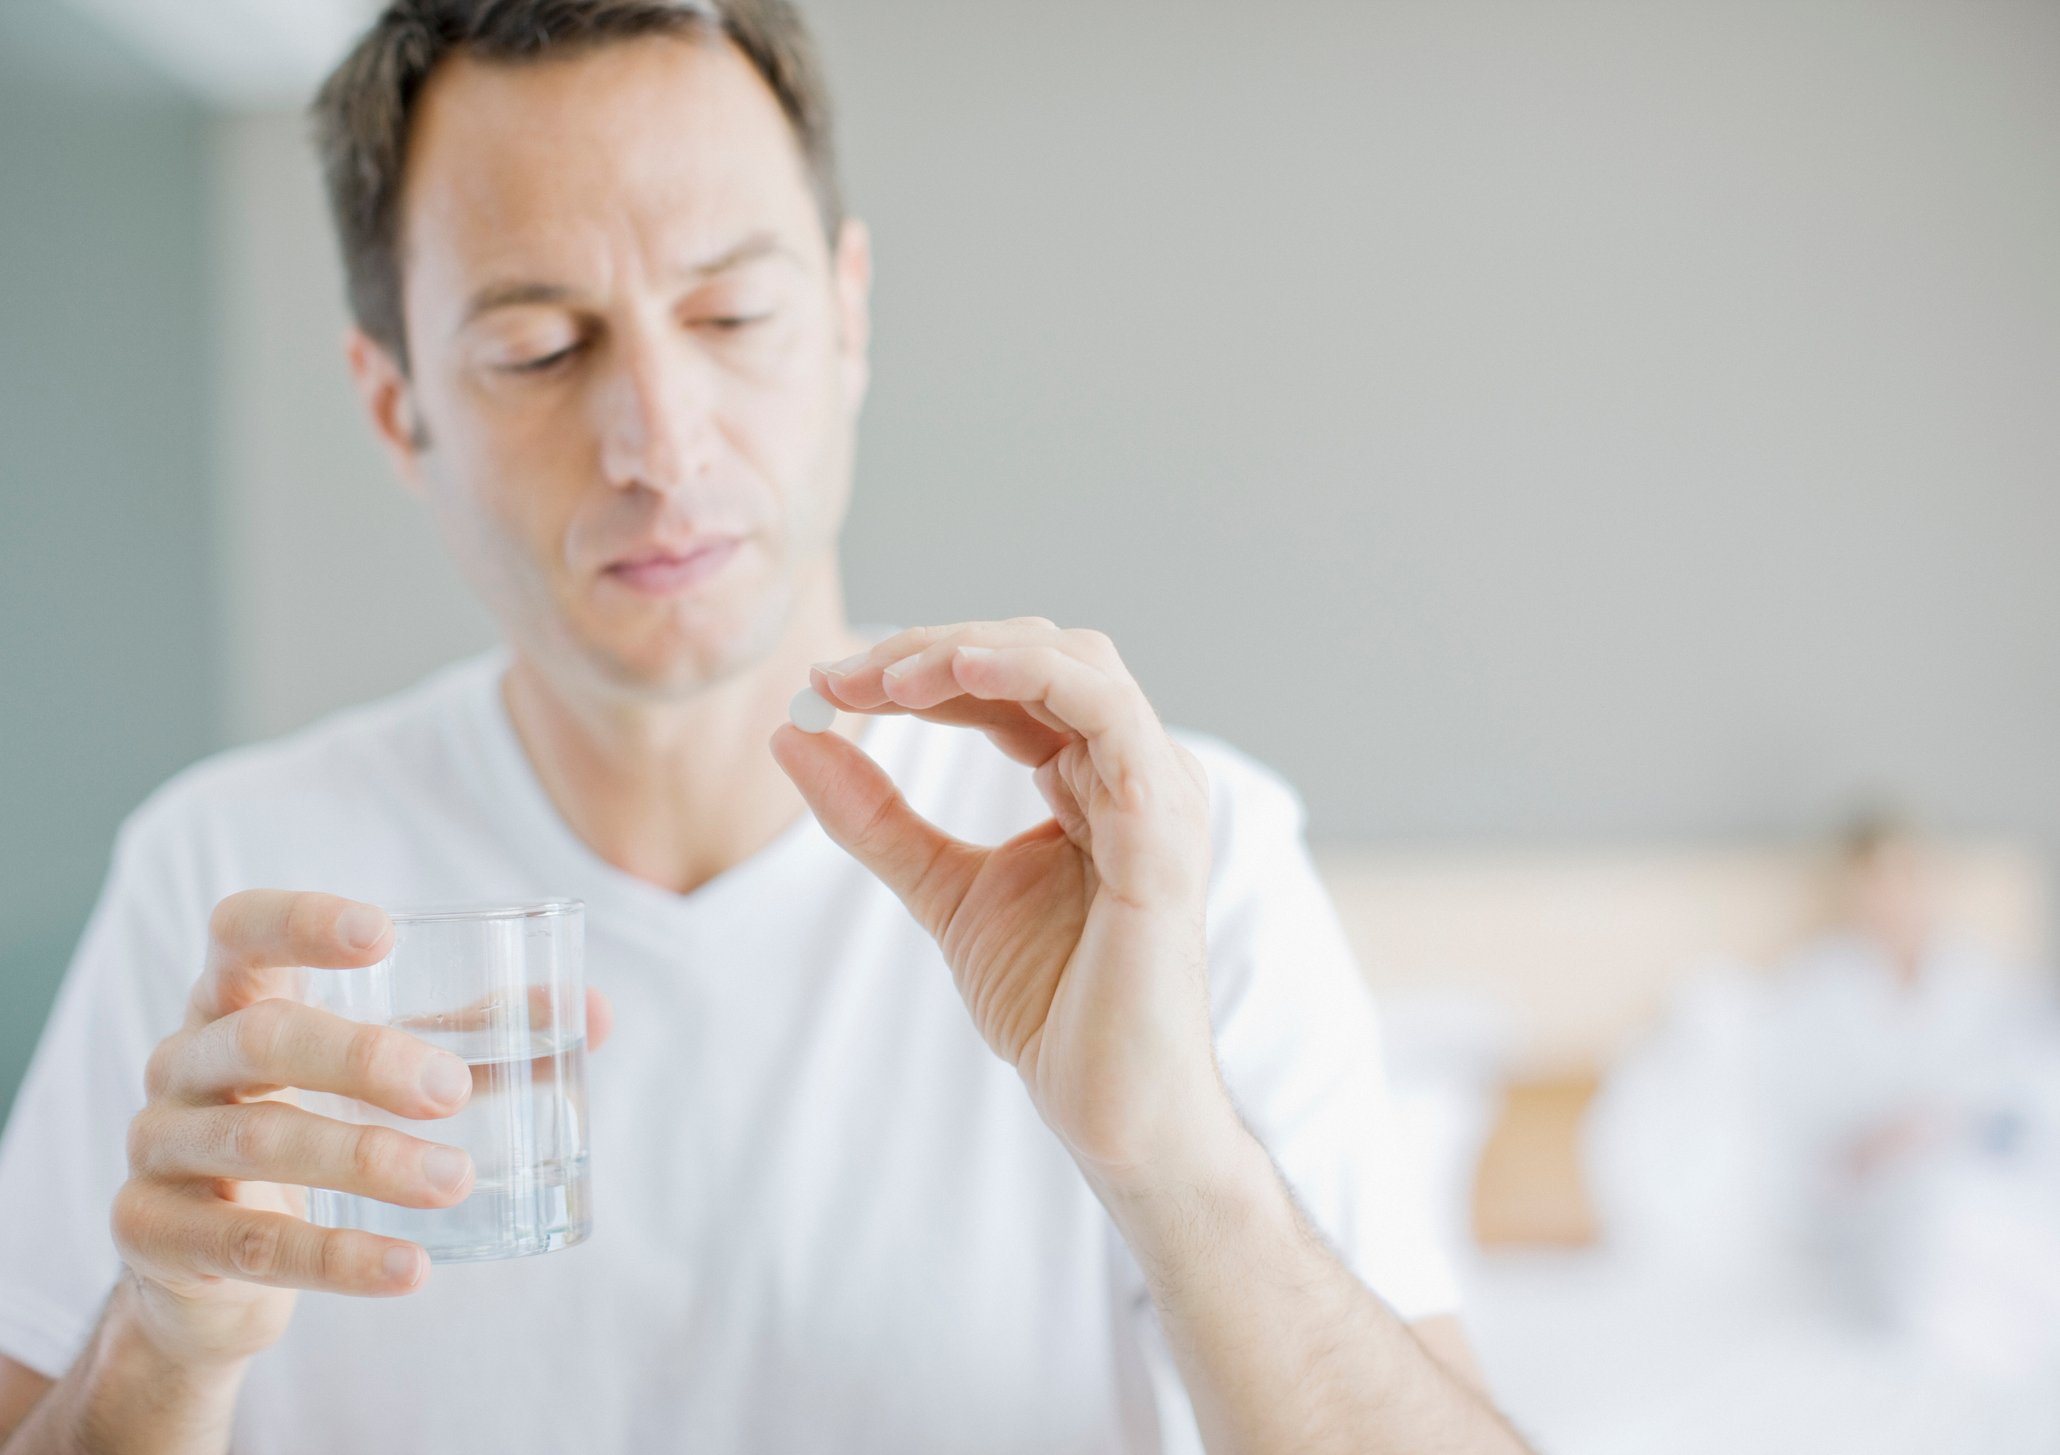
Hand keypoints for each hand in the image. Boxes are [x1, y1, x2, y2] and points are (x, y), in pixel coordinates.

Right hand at [112, 890, 615, 1368]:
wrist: (209, 1267)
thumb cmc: (310, 1124)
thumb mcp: (380, 1075)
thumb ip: (477, 1038)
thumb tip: (594, 1014)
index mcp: (233, 999)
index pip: (239, 931)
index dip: (300, 922)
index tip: (383, 934)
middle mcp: (183, 1061)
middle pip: (264, 1037)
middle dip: (365, 1059)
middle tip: (454, 1090)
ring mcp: (158, 1147)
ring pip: (260, 1141)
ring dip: (368, 1160)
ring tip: (456, 1180)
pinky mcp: (154, 1235)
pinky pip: (251, 1245)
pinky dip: (338, 1258)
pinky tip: (411, 1269)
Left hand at [769, 619, 1236, 1186]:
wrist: (1108, 1100)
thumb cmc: (1051, 1001)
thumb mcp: (940, 888)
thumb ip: (875, 817)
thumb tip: (791, 736)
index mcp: (1093, 777)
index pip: (1007, 686)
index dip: (918, 669)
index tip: (828, 685)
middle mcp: (1134, 768)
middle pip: (1038, 653)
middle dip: (934, 650)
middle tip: (842, 676)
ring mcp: (1157, 789)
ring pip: (1072, 662)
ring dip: (971, 652)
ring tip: (886, 677)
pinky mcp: (1161, 823)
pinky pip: (1106, 713)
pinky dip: (1032, 675)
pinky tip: (959, 674)